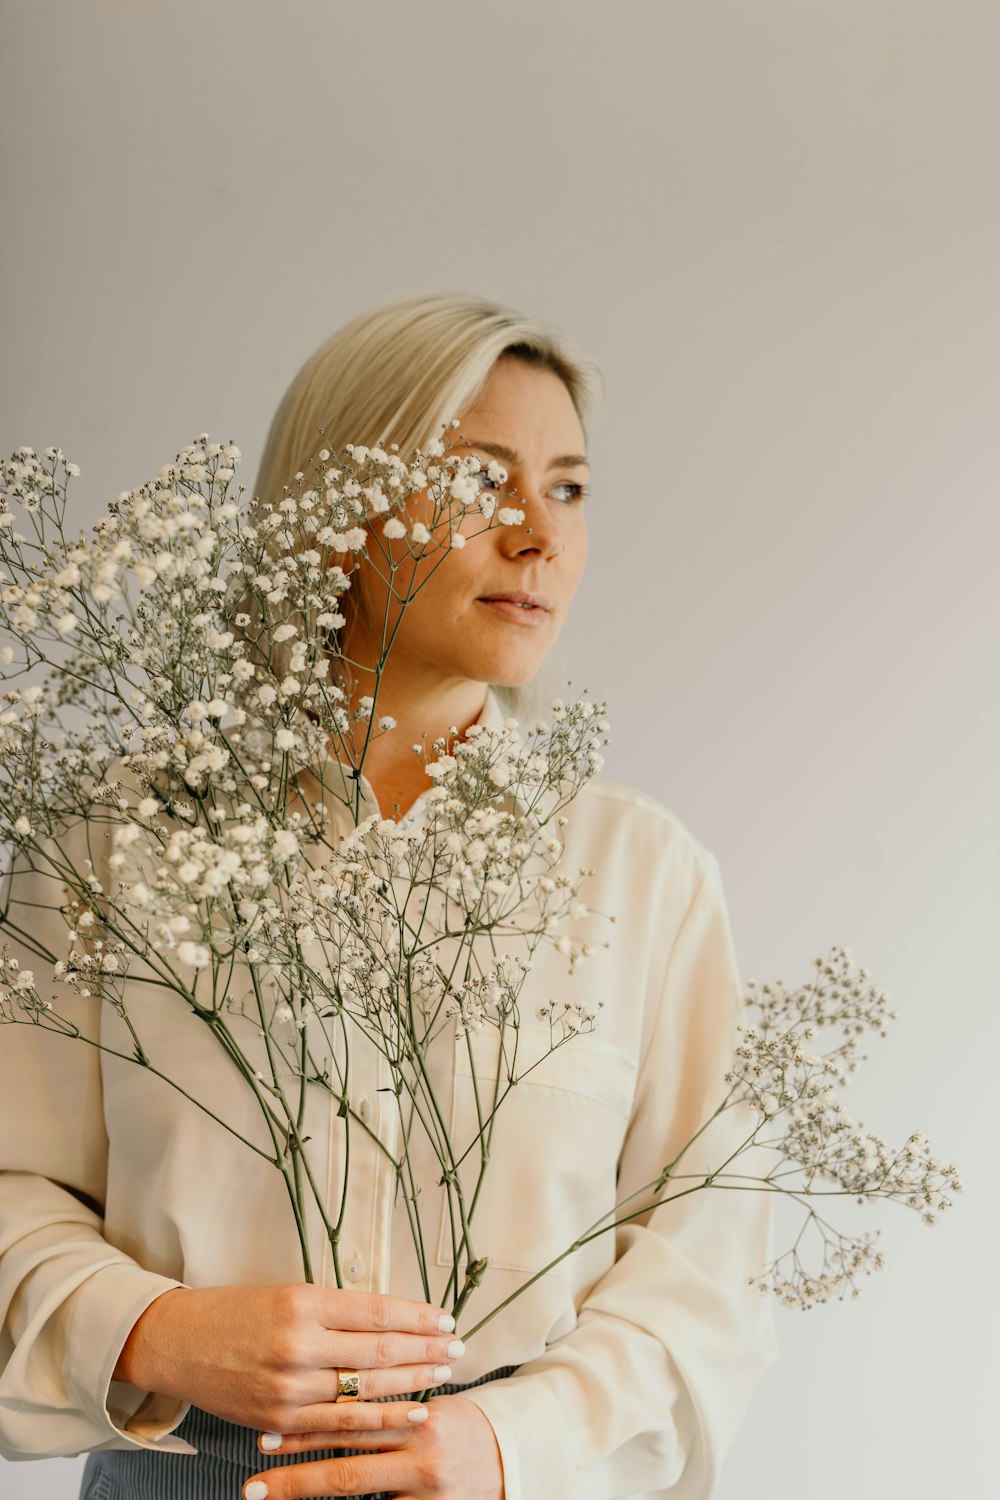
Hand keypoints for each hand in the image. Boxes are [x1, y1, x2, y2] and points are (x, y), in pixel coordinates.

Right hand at [113, 1283, 462, 1433]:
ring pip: (367, 1388)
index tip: (446, 1318)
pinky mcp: (279, 1418)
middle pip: (380, 1350)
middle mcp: (299, 1343)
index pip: (377, 1311)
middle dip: (426, 1350)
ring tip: (443, 1375)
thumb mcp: (286, 1293)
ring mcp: (289, 1386)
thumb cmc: (234, 1310)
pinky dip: (380, 1420)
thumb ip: (334, 1309)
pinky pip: (341, 1424)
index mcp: (303, 1302)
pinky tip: (409, 1412)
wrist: (178, 1343)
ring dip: (412, 1382)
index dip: (418, 1317)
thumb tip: (390, 1319)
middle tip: (458, 1348)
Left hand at [242, 1393, 504, 1498]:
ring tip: (263, 1489)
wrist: (507, 1465)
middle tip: (255, 1459)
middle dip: (297, 1459)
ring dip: (305, 1486)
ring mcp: (425, 1488)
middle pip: (348, 1454)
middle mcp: (424, 1450)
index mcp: (425, 1415)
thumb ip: (388, 1394)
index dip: (310, 1420)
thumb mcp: (430, 1403)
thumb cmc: (460, 1428)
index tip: (267, 1425)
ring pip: (355, 1485)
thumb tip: (333, 1380)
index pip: (357, 1412)